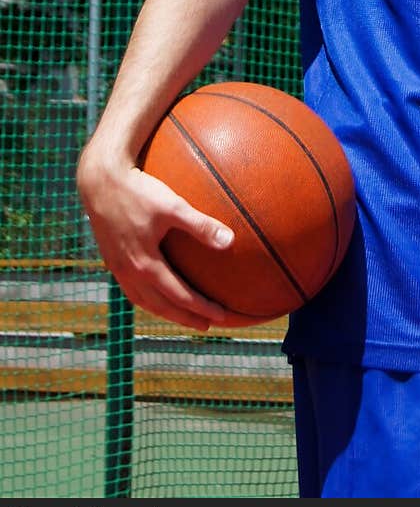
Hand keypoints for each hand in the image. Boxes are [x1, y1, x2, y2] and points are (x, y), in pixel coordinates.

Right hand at [77, 148, 239, 330]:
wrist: (100, 181)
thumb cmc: (139, 190)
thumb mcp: (173, 206)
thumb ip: (201, 225)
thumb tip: (231, 241)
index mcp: (145, 265)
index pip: (179, 296)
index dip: (201, 308)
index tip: (221, 315)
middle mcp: (129, 272)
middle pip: (161, 306)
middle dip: (185, 317)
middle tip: (206, 325)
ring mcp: (117, 267)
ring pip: (143, 301)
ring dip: (165, 311)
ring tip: (183, 315)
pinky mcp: (111, 258)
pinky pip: (131, 289)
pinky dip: (147, 298)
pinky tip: (157, 291)